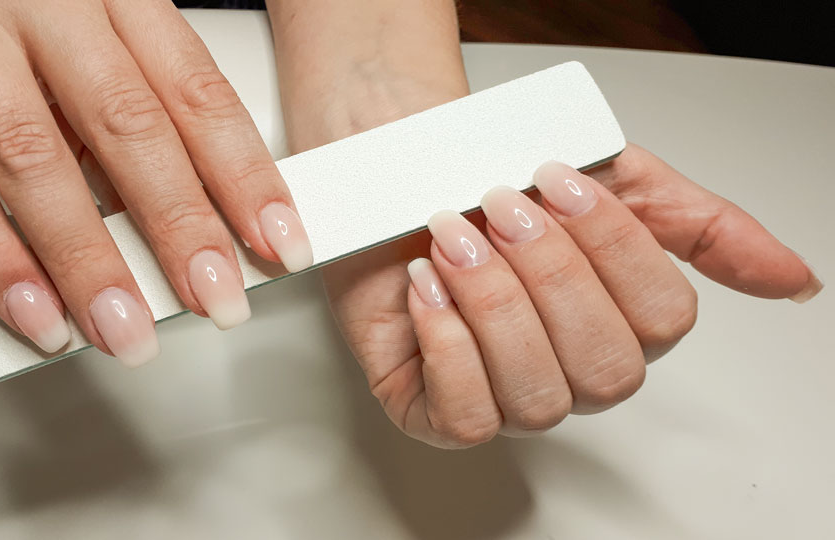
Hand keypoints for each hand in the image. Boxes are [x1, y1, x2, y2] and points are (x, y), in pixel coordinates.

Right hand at [0, 0, 312, 363]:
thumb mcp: (80, 21)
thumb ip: (124, 96)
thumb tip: (181, 205)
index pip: (194, 90)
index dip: (244, 174)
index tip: (280, 242)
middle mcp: (36, 3)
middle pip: (127, 126)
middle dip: (180, 227)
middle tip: (217, 299)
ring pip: (35, 161)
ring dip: (88, 261)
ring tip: (129, 329)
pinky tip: (36, 310)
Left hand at [324, 143, 821, 448]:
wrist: (406, 176)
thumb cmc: (501, 185)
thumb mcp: (617, 183)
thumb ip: (703, 229)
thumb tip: (794, 280)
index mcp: (620, 325)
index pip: (662, 321)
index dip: (612, 246)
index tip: (558, 179)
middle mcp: (571, 373)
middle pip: (606, 368)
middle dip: (549, 274)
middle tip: (500, 207)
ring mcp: (506, 398)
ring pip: (538, 397)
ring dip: (494, 303)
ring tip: (452, 237)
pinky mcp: (438, 413)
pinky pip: (467, 419)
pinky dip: (447, 344)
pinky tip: (428, 288)